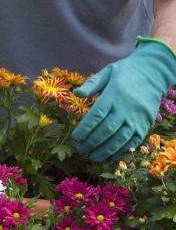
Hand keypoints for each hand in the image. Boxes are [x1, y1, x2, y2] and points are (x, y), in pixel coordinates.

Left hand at [72, 38, 175, 161]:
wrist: (154, 73)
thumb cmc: (125, 73)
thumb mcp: (107, 72)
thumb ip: (91, 84)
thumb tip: (76, 94)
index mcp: (114, 94)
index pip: (96, 115)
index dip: (85, 128)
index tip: (74, 137)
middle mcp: (126, 107)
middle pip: (106, 129)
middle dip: (91, 142)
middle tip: (80, 149)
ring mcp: (137, 118)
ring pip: (119, 139)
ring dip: (104, 150)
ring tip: (91, 157)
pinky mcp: (145, 125)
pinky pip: (132, 142)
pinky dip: (120, 152)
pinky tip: (109, 158)